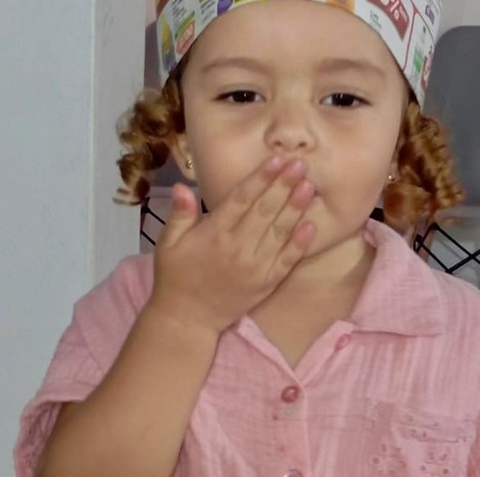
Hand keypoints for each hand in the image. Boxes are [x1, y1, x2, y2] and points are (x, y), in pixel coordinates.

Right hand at [146, 158, 315, 334]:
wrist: (187, 320)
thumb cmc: (176, 276)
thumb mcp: (168, 243)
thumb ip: (179, 214)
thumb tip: (183, 186)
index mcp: (214, 234)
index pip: (241, 200)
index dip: (260, 179)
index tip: (276, 160)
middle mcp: (237, 248)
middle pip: (264, 211)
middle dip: (283, 186)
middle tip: (300, 164)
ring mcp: (255, 267)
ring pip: (279, 232)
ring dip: (296, 208)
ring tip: (309, 186)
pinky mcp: (267, 283)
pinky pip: (287, 261)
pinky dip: (300, 243)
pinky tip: (312, 225)